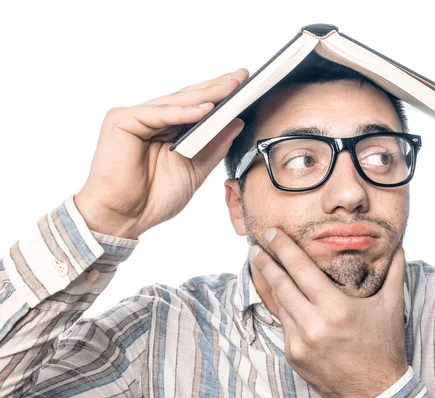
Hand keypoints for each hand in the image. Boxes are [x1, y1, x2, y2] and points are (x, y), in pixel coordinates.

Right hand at [74, 69, 248, 238]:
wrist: (124, 218)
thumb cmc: (154, 198)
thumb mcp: (195, 169)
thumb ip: (214, 146)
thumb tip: (237, 122)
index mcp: (166, 130)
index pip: (196, 108)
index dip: (220, 97)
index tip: (247, 87)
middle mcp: (151, 119)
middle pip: (188, 100)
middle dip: (218, 88)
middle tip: (243, 76)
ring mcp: (135, 117)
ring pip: (176, 103)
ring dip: (206, 95)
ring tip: (232, 88)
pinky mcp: (121, 120)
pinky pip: (159, 114)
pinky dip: (183, 112)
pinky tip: (207, 109)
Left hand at [249, 228, 408, 397]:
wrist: (376, 393)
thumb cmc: (384, 347)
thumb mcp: (392, 307)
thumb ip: (394, 273)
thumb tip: (398, 247)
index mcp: (336, 309)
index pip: (301, 269)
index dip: (283, 248)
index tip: (271, 233)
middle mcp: (313, 325)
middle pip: (280, 285)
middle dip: (265, 262)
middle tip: (254, 246)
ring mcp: (300, 343)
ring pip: (280, 305)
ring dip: (270, 284)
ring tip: (263, 266)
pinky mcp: (293, 356)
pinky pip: (284, 324)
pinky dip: (283, 308)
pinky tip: (281, 296)